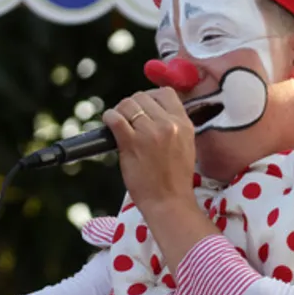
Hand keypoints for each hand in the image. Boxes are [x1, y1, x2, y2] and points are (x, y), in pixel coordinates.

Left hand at [103, 87, 196, 210]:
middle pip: (142, 97)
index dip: (150, 97)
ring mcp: (150, 133)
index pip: (165, 93)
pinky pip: (115, 118)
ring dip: (119, 111)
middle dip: (132, 105)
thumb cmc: (174, 178)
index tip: (142, 108)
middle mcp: (168, 124)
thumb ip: (172, 126)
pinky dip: (109, 118)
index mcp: (183, 123)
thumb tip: (152, 111)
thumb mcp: (185, 145)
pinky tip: (109, 125)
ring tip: (118, 123)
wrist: (168, 201)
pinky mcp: (132, 143)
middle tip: (127, 119)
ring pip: (127, 104)